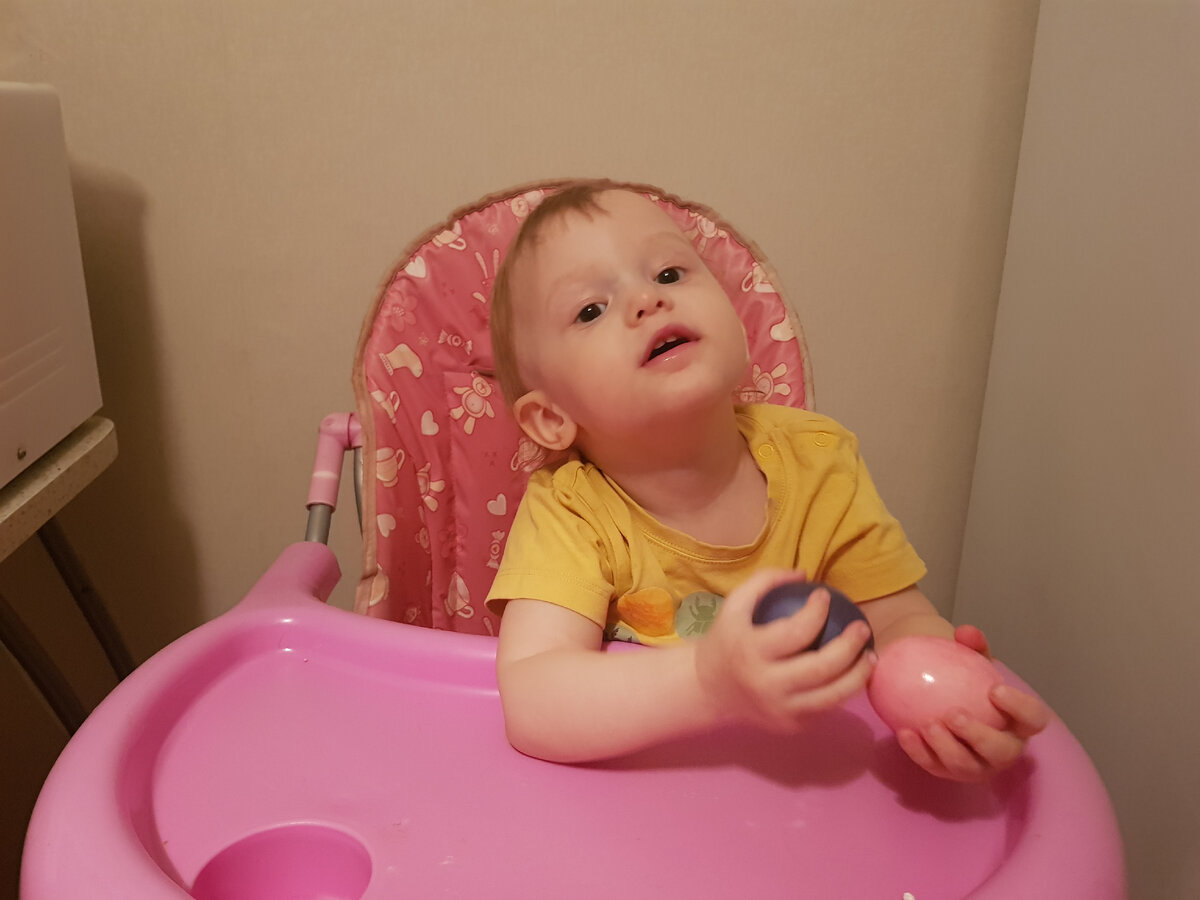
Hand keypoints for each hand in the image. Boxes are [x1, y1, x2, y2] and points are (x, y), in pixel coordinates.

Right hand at [695, 570, 874, 732]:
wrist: (708, 690)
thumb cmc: (726, 641)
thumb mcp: (734, 605)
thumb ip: (765, 582)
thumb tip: (804, 575)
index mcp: (752, 652)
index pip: (796, 632)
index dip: (817, 611)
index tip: (824, 596)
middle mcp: (768, 685)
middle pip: (822, 668)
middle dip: (851, 646)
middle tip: (862, 628)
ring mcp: (782, 710)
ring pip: (834, 696)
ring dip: (859, 674)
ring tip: (870, 655)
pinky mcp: (792, 726)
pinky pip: (827, 708)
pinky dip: (844, 689)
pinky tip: (852, 673)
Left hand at [896, 626, 1052, 781]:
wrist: (940, 695)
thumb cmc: (967, 680)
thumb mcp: (972, 661)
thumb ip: (972, 645)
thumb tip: (966, 632)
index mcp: (1019, 722)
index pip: (1033, 719)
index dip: (1020, 708)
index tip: (995, 690)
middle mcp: (1005, 749)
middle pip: (1002, 751)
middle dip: (979, 736)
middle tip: (954, 714)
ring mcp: (978, 766)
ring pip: (968, 766)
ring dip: (947, 748)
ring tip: (928, 725)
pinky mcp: (950, 772)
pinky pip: (935, 767)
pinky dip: (919, 753)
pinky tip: (904, 734)